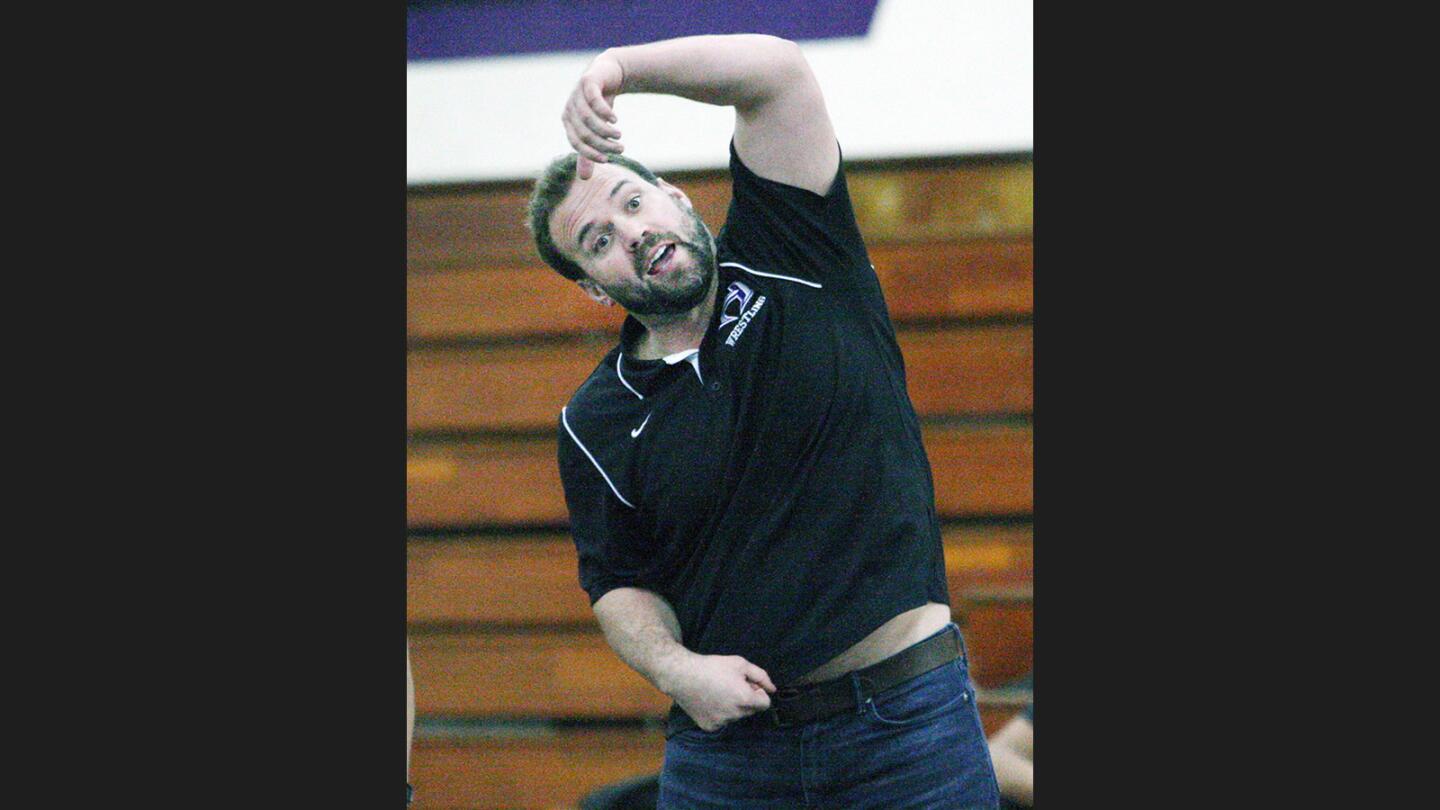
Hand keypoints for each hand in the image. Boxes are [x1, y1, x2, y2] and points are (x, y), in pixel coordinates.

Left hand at [563, 53, 624, 178]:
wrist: (609, 74)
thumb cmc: (600, 105)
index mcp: (568, 122)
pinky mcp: (588, 82)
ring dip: (606, 130)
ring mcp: (577, 94)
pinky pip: (594, 100)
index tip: (607, 159)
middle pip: (584, 132)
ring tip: (620, 135)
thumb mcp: (595, 129)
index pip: (576, 143)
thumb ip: (588, 152)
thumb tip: (584, 179)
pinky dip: (604, 112)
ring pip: (589, 118)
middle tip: (621, 148)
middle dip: (602, 143)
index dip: (590, 153)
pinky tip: (615, 120)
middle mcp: (569, 108)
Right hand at [665, 654, 776, 731]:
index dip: (758, 692)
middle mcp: (735, 715)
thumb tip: (773, 689)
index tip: (747, 684)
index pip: (765, 703)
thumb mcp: (740, 664)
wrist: (682, 675)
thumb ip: (761, 676)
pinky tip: (710, 700)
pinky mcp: (709, 727)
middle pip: (751, 710)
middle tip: (731, 685)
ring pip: (736, 716)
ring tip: (718, 691)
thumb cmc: (713, 667)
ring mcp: (721, 723)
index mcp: (745, 700)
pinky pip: (722, 721)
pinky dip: (720, 713)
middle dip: (747, 699)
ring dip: (733, 706)